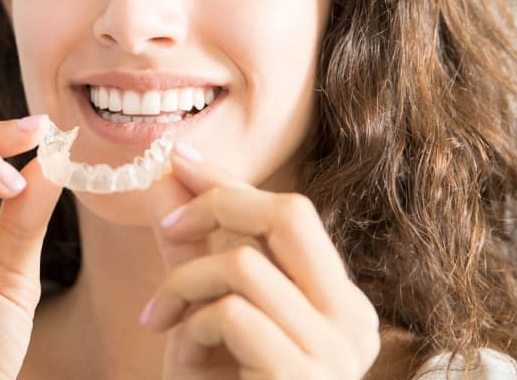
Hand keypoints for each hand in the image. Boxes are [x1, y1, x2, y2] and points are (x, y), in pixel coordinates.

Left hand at [142, 147, 380, 379]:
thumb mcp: (208, 316)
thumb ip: (197, 251)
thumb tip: (169, 175)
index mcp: (342, 304)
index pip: (293, 216)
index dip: (231, 182)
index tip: (178, 159)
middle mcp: (354, 323)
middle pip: (290, 214)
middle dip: (218, 204)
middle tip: (168, 228)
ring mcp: (336, 355)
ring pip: (244, 263)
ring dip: (184, 284)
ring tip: (162, 320)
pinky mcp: (301, 378)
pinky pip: (232, 314)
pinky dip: (191, 325)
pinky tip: (179, 356)